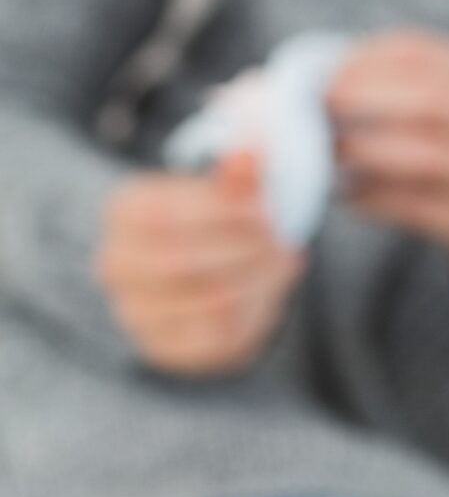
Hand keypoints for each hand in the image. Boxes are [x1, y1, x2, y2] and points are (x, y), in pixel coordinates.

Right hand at [98, 151, 305, 374]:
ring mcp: (135, 311)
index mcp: (123, 212)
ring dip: (258, 280)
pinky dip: (256, 312)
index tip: (264, 211)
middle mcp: (116, 264)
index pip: (165, 215)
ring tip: (284, 261)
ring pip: (204, 301)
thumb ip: (241, 172)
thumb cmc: (218, 219)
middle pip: (182, 261)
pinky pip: (218, 337)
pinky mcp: (165, 349)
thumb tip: (254, 147)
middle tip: (282, 241)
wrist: (204, 272)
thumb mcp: (229, 189)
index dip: (223, 213)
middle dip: (244, 249)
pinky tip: (270, 290)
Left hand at [328, 31, 448, 290]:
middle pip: (429, 102)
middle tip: (315, 112)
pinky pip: (420, 209)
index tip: (317, 76)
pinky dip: (376, 199)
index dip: (360, 63)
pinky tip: (348, 195)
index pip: (417, 55)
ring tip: (328, 155)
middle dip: (362, 103)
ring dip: (366, 153)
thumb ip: (397, 87)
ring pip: (427, 158)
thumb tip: (309, 80)